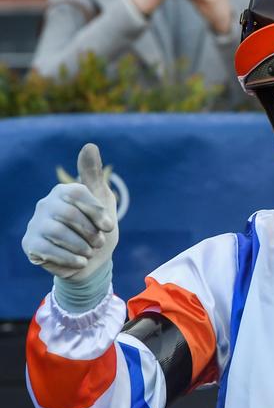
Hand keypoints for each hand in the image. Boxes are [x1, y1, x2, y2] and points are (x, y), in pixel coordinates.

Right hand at [22, 144, 117, 280]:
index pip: (78, 193)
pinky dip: (70, 258)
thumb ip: (94, 175)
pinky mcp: (30, 244)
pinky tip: (81, 261)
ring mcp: (35, 223)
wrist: (91, 261)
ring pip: (58, 232)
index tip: (109, 227)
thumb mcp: (103, 201)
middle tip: (99, 243)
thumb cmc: (98, 229)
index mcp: (64, 191)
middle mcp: (46, 204)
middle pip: (69, 214)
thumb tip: (89, 145)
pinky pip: (48, 250)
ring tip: (90, 251)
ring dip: (81, 246)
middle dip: (90, 232)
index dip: (96, 211)